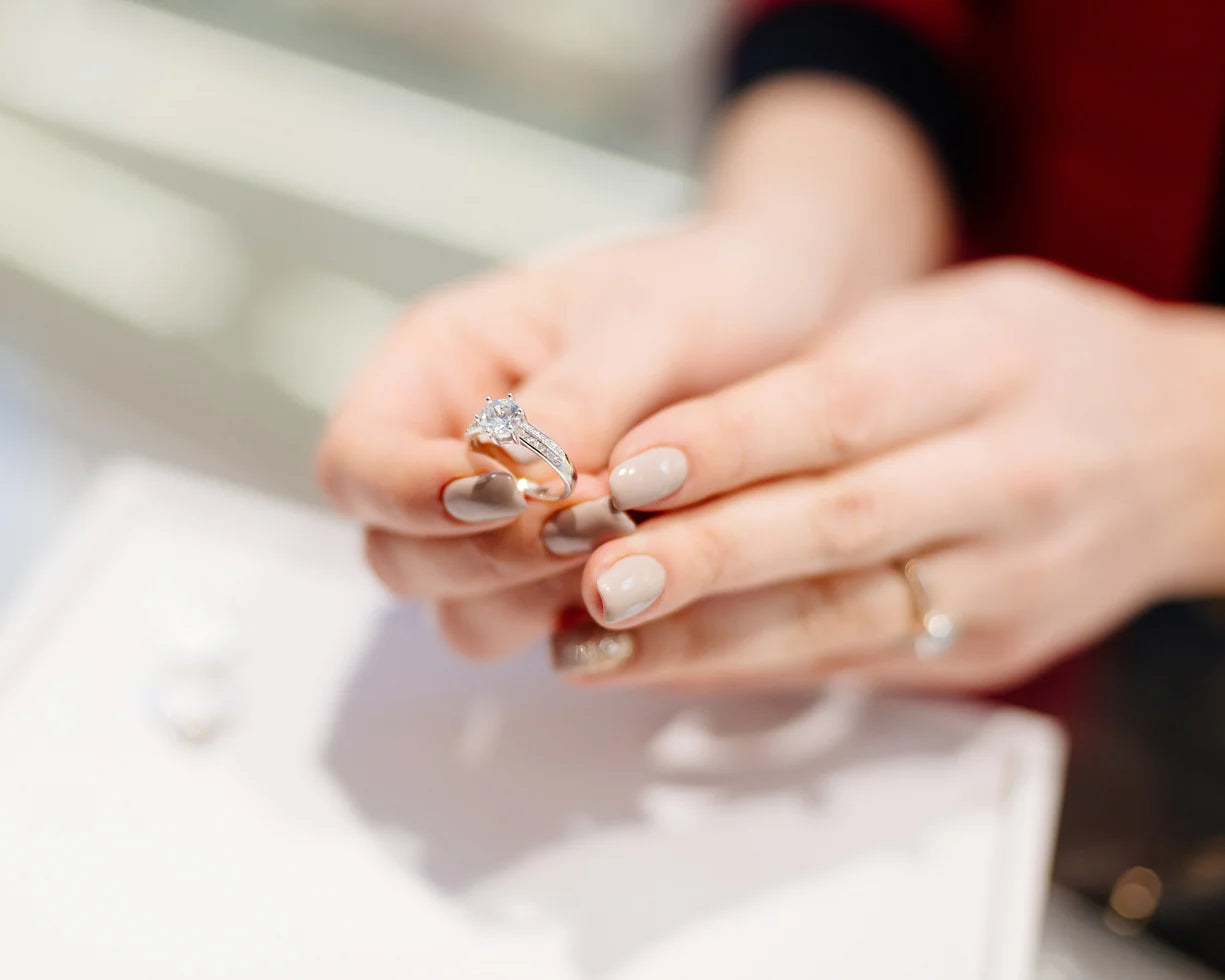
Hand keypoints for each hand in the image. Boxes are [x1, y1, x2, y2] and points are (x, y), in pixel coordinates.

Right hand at [316, 77, 955, 650]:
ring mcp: (509, 528)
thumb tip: (509, 479)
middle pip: (398, 556)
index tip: (507, 496)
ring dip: (542, 595)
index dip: (409, 494)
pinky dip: (595, 617)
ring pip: (469, 610)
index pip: (359, 462)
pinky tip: (661, 573)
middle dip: (489, 554)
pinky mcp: (568, 575)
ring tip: (640, 535)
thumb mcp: (648, 321)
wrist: (784, 320)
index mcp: (441, 370)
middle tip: (601, 519)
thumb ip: (578, 397)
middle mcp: (455, 457)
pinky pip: (550, 628)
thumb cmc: (707, 292)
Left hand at [498, 259, 1224, 691]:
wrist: (1186, 451)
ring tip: (592, 649)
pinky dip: (750, 669)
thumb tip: (665, 445)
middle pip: (839, 528)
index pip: (841, 410)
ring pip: (840, 619)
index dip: (727, 445)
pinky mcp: (993, 648)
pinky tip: (664, 667)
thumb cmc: (1040, 362)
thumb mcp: (946, 319)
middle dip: (706, 563)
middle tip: (593, 582)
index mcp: (992, 367)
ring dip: (705, 644)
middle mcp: (1012, 479)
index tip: (623, 470)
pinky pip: (854, 662)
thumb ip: (826, 373)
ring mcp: (1009, 579)